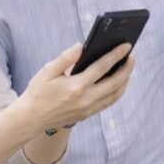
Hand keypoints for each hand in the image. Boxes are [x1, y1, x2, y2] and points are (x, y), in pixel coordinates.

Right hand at [18, 42, 133, 131]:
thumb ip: (65, 58)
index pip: (102, 67)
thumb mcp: (47, 71)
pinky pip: (109, 102)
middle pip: (115, 83)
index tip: (126, 46)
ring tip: (128, 68)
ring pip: (115, 95)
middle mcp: (86, 99)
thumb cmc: (38, 92)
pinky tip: (118, 82)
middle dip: (127, 69)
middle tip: (132, 57)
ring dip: (125, 81)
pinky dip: (117, 91)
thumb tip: (81, 46)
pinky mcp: (88, 115)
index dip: (116, 55)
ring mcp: (88, 109)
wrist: (31, 118)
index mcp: (76, 86)